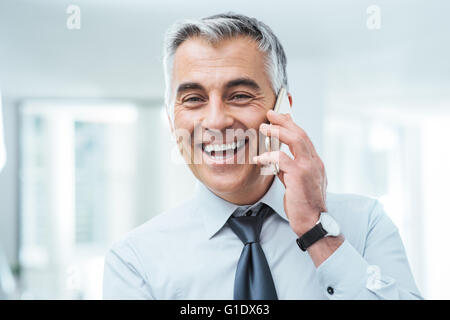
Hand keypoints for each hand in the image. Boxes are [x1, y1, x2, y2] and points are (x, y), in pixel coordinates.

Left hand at [253, 110, 327, 236]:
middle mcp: (315, 162)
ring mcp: (309, 167)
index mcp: (315, 162)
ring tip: (264, 127)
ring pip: (295, 139)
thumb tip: (276, 159)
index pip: (303, 138)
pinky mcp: (300, 175)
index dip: (291, 125)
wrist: (313, 223)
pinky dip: (269, 155)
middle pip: (300, 133)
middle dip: (284, 121)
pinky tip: (259, 158)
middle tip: (270, 114)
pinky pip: (282, 158)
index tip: (281, 117)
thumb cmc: (303, 205)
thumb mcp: (296, 182)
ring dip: (278, 131)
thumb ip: (288, 169)